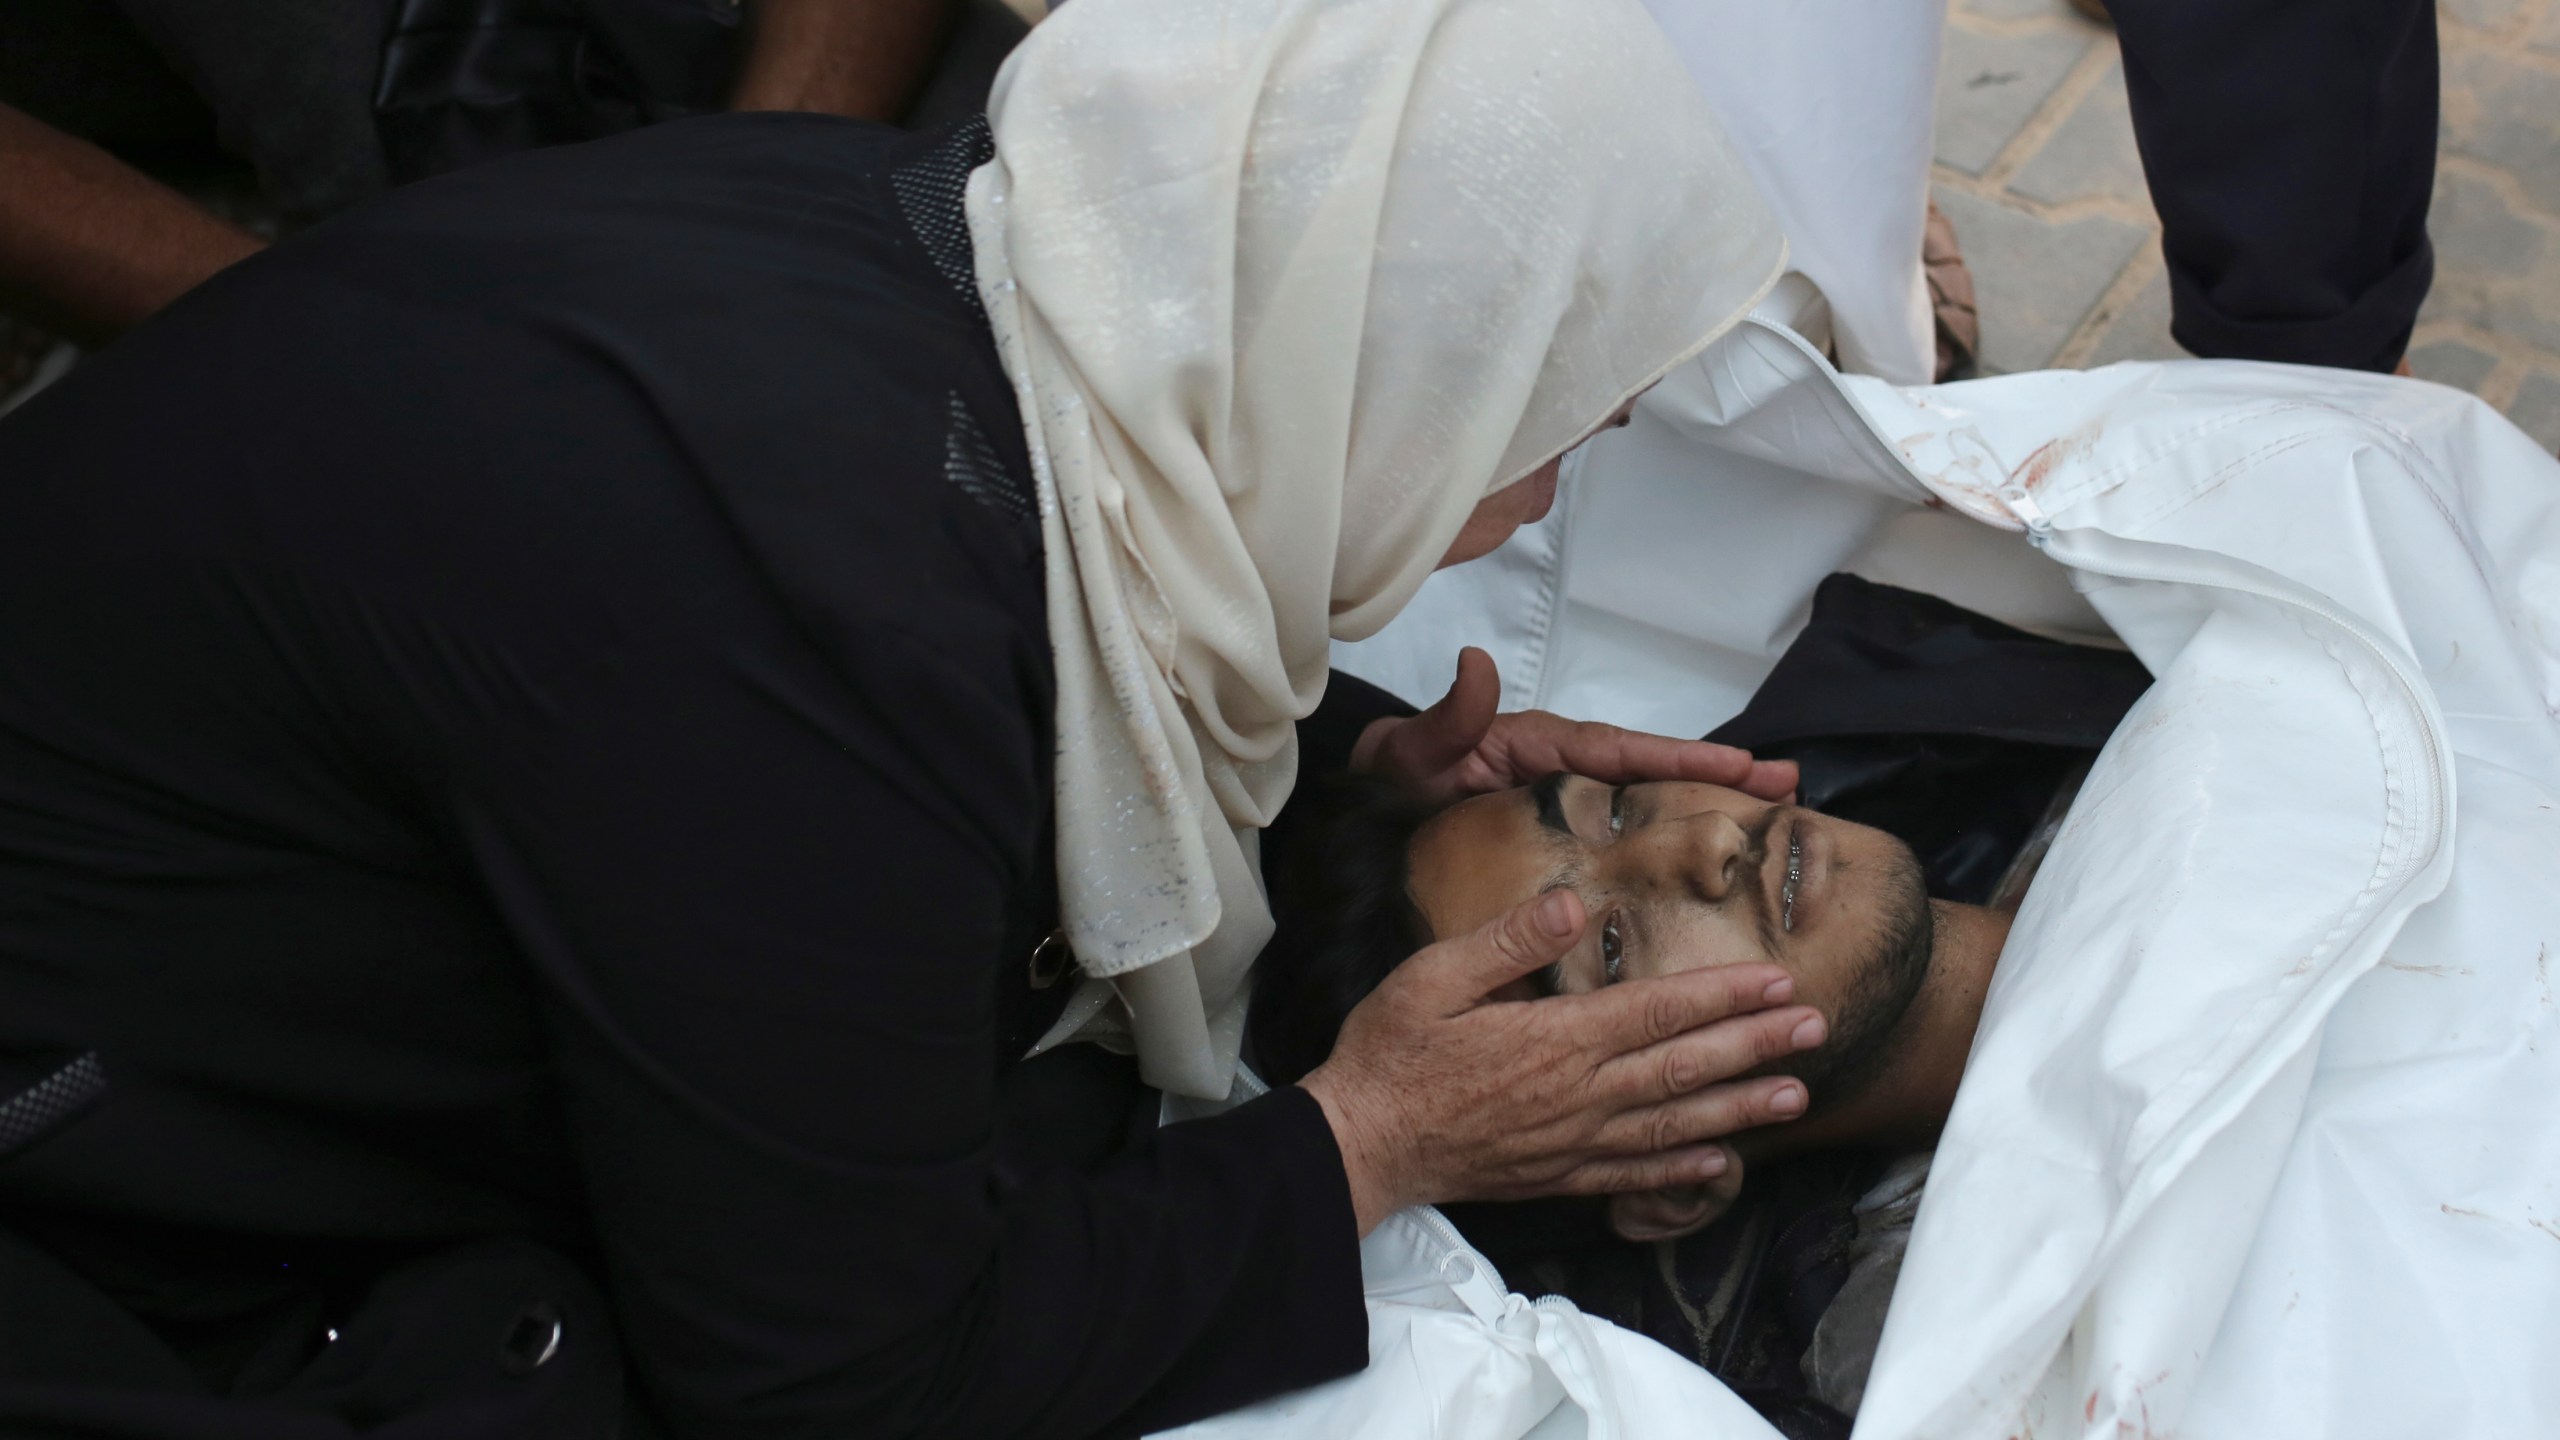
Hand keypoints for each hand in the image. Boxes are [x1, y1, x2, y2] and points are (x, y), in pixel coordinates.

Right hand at [1298, 889, 1824, 1234]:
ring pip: (1675, 1123)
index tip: (1776, 980)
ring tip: (1796, 1093)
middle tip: (1816, 1026)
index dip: (1722, 995)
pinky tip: (1722, 1163)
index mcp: (1552, 1038)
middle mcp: (1577, 1094)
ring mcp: (1573, 1141)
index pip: (1656, 1010)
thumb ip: (1506, 940)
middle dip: (1756, 1044)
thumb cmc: (1390, 1053)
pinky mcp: (1559, 1175)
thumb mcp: (1431, 976)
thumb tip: (1572, 905)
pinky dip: (1685, 1170)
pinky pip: (1636, 1174)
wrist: (1359, 1143)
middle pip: (1684, 1066)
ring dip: (1740, 1107)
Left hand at [1351, 648, 1796, 807]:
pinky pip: (1617, 841)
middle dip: (1717, 776)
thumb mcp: (1409, 750)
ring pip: (1643, 805)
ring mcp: (1561, 808)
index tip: (1739, 763)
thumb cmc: (1387, 778)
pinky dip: (1661, 845)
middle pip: (1649, 772)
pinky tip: (1700, 871)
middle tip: (1786, 786)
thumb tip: (1475, 667)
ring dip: (1702, 808)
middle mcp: (1559, 772)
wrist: (1357, 824)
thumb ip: (1446, 719)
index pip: (1617, 749)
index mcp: (1536, 746)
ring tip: (1770, 816)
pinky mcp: (1554, 841)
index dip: (1679, 754)